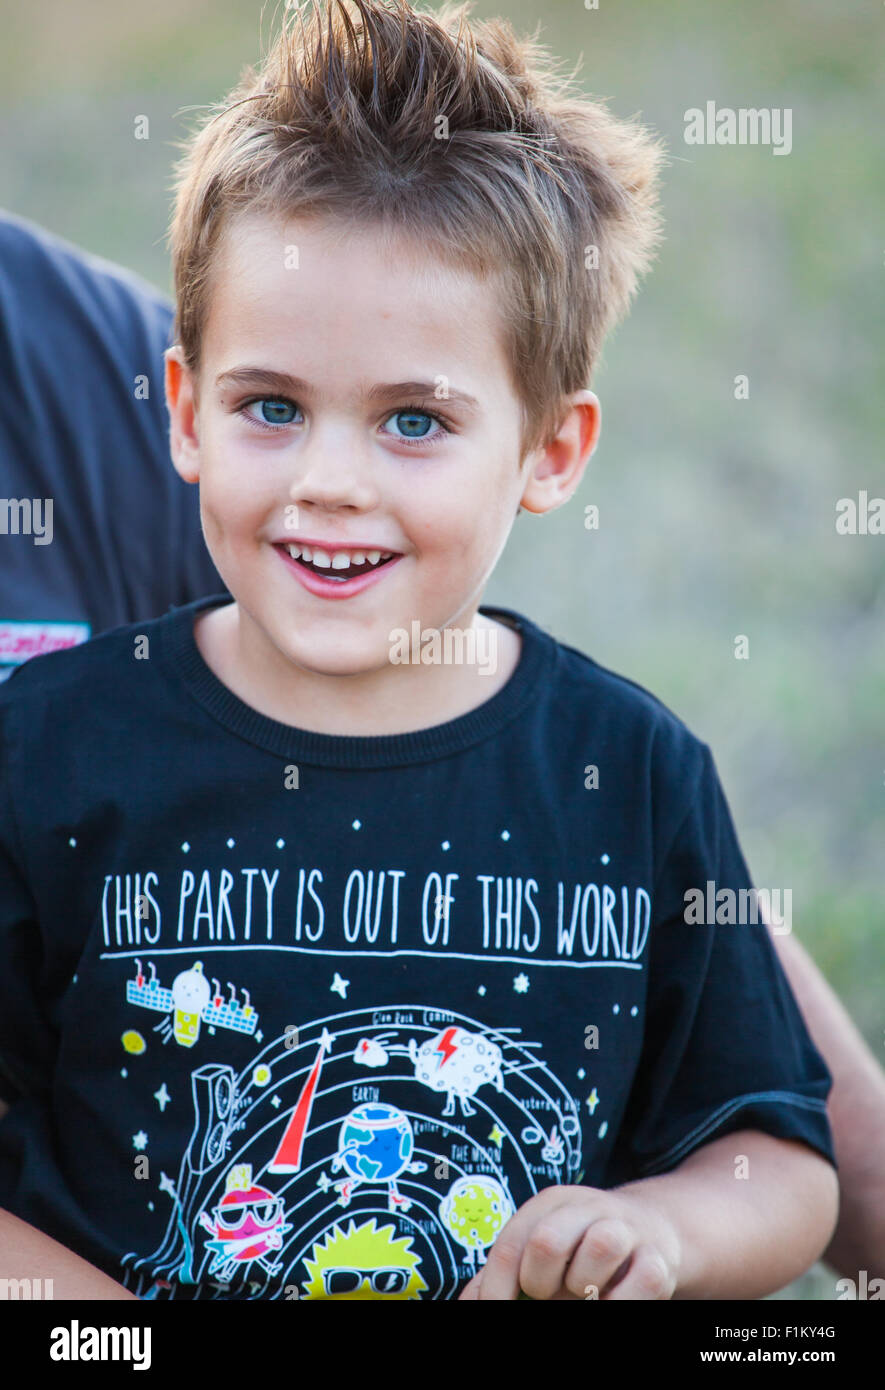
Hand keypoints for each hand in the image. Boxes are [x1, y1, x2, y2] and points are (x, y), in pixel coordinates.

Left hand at [456, 1183, 680, 1299]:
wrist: (653, 1232)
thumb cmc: (581, 1250)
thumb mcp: (540, 1251)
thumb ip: (503, 1275)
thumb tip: (470, 1304)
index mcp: (552, 1203)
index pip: (511, 1243)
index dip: (496, 1288)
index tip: (495, 1310)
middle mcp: (588, 1206)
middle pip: (548, 1241)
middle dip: (539, 1282)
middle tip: (549, 1295)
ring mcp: (626, 1229)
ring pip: (600, 1247)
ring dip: (585, 1286)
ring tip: (584, 1293)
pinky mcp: (659, 1259)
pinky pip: (642, 1280)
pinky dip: (621, 1301)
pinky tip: (611, 1301)